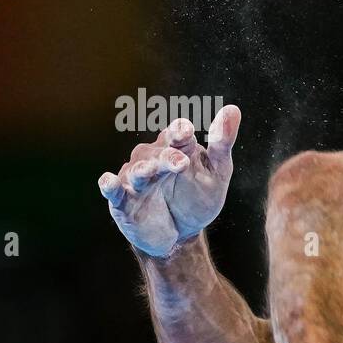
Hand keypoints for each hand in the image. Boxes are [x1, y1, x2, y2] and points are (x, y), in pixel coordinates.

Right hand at [97, 104, 240, 256]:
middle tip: (182, 162)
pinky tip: (109, 181)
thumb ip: (222, 143)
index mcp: (176, 148)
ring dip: (143, 171)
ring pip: (137, 171)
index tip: (185, 131)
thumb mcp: (218, 172)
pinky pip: (113, 191)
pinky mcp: (122, 201)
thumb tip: (233, 108)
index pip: (176, 135)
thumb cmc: (199, 197)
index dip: (179, 132)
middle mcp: (151, 159)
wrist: (182, 234)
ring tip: (151, 171)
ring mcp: (135, 180)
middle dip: (168, 157)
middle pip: (157, 153)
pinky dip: (109, 185)